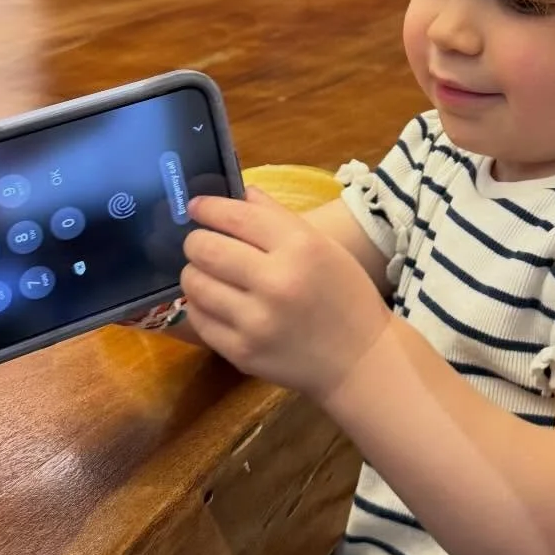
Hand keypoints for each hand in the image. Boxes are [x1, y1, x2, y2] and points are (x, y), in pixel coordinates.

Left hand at [180, 188, 391, 402]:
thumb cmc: (345, 295)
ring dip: (195, 274)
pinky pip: (198, 319)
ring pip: (195, 283)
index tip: (196, 206)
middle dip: (196, 241)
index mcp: (301, 248)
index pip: (237, 217)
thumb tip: (240, 194)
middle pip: (205, 248)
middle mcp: (276, 282)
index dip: (208, 207)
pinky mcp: (241, 352)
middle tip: (202, 244)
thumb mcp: (324, 246)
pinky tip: (216, 303)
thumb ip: (278, 217)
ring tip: (209, 275)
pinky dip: (201, 306)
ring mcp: (256, 321)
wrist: (360, 359)